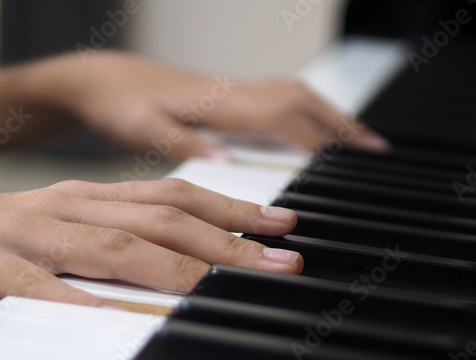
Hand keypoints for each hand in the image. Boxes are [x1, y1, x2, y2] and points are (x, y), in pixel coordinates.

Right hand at [0, 179, 301, 311]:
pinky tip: (122, 322)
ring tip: (224, 288)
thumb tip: (166, 278)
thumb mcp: (48, 240)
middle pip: (159, 218)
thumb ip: (102, 252)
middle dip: (227, 241)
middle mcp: (64, 207)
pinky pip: (43, 288)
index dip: (231, 209)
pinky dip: (85, 304)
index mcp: (82, 198)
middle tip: (282, 261)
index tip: (282, 226)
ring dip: (175, 268)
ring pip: (113, 245)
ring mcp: (26, 235)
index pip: (172, 197)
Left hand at [28, 51, 389, 160]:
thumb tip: (226, 165)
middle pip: (302, 101)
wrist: (99, 79)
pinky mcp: (229, 96)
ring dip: (331, 116)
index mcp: (217, 102)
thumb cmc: (116, 106)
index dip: (314, 141)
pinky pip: (282, 99)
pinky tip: (318, 132)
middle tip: (376, 153)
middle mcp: (233, 92)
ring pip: (296, 96)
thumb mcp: (139, 129)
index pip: (280, 118)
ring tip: (361, 144)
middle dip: (341, 125)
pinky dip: (310, 113)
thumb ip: (181, 144)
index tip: (343, 165)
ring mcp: (234, 91)